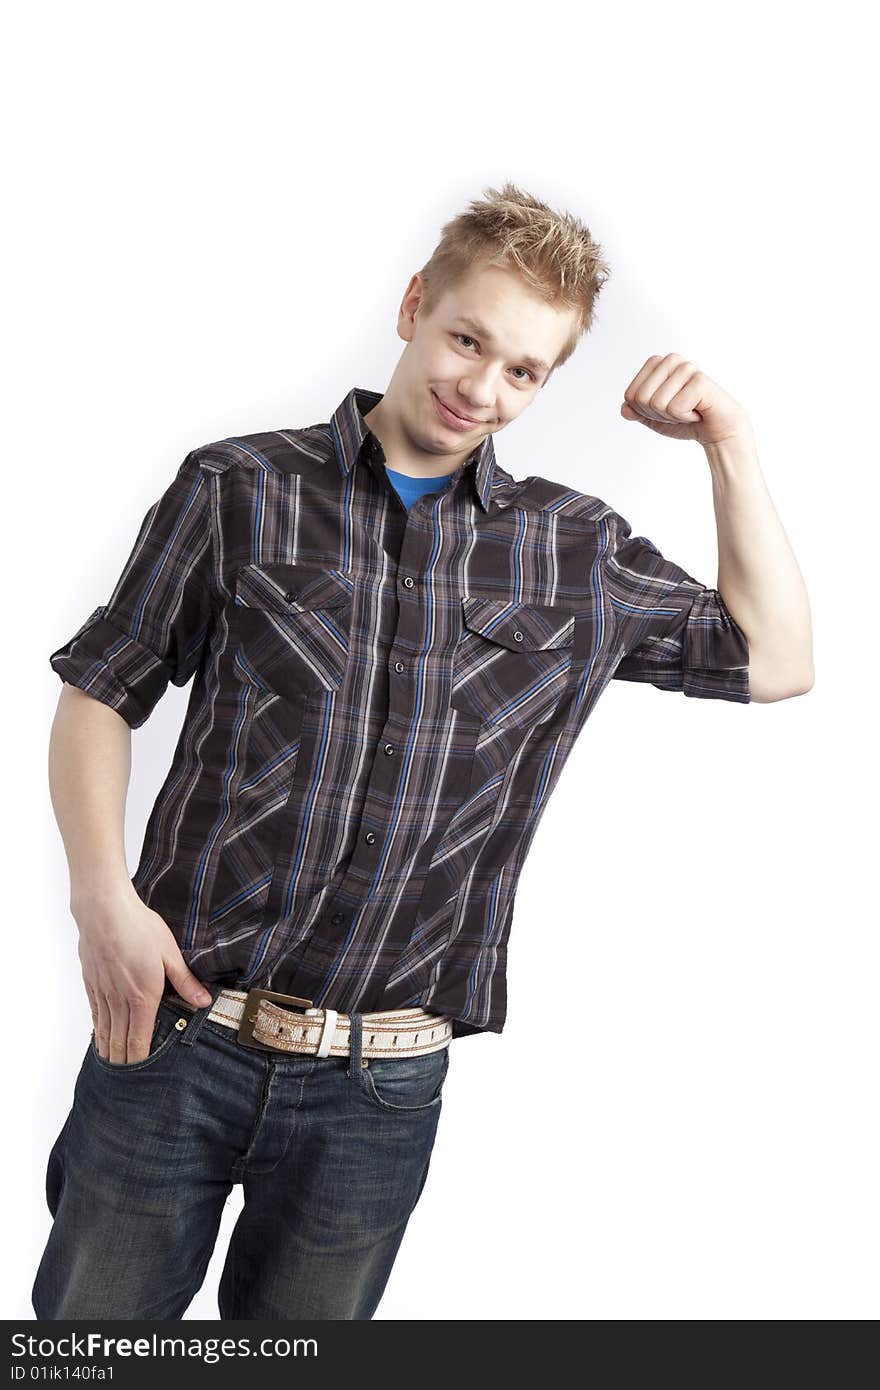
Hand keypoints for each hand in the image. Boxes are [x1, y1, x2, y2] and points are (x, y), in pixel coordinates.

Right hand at [75, 887, 212, 1062]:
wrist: (104, 910)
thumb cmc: (140, 927)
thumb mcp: (170, 952)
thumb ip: (185, 981)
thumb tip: (203, 1002)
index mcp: (143, 995)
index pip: (140, 1037)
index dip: (140, 1059)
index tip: (142, 1076)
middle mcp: (120, 999)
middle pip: (120, 1039)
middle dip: (123, 1061)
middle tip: (126, 1080)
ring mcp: (103, 991)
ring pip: (105, 1029)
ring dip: (109, 1049)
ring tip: (112, 1065)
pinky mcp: (92, 982)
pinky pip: (95, 1012)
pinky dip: (98, 1029)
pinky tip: (100, 1036)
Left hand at [620, 353, 749, 445]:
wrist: (717, 430)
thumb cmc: (687, 420)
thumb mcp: (654, 418)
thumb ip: (635, 412)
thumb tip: (625, 409)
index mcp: (657, 364)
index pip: (630, 395)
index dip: (644, 412)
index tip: (666, 410)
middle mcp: (671, 360)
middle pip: (641, 398)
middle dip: (658, 414)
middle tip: (679, 412)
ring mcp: (686, 367)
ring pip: (657, 403)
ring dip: (673, 417)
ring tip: (690, 410)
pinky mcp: (700, 380)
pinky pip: (675, 408)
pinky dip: (686, 418)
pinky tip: (698, 412)